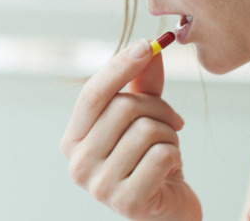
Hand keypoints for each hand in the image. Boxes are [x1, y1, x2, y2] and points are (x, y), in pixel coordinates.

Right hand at [60, 39, 202, 220]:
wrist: (167, 210)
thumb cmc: (150, 162)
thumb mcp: (144, 118)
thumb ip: (142, 84)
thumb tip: (150, 46)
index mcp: (73, 140)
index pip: (93, 94)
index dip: (120, 66)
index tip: (147, 46)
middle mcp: (78, 164)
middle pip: (124, 108)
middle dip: (158, 108)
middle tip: (173, 121)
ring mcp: (99, 187)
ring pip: (147, 130)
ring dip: (170, 135)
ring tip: (168, 149)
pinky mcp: (126, 203)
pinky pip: (161, 156)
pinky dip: (175, 156)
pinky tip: (171, 169)